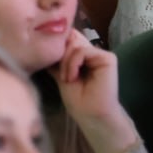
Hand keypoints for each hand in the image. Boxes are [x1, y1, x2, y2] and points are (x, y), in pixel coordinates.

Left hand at [49, 29, 137, 152]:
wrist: (90, 114)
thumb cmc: (77, 98)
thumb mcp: (60, 73)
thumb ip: (57, 57)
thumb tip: (43, 42)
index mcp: (82, 54)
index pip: (67, 37)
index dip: (56, 44)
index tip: (49, 59)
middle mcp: (92, 51)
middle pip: (70, 37)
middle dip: (60, 55)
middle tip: (60, 73)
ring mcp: (101, 54)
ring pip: (74, 44)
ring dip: (65, 62)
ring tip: (67, 78)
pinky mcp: (108, 58)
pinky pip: (83, 51)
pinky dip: (73, 63)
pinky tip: (72, 77)